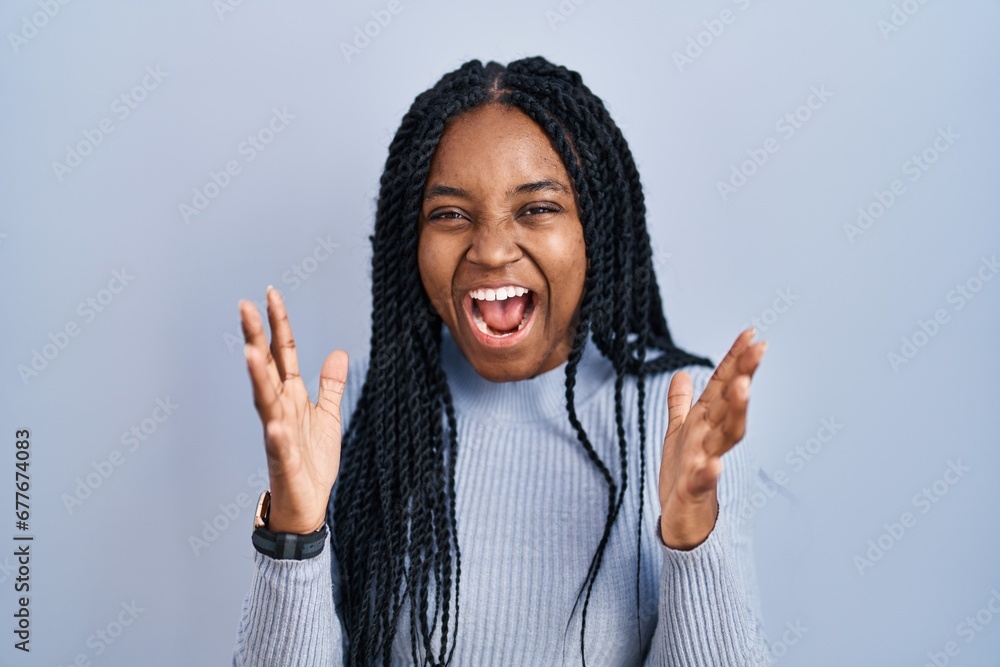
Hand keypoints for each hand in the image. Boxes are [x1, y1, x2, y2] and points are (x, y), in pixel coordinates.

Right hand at [240, 286, 348, 534]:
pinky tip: (276, 424)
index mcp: (292, 396)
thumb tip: (338, 352)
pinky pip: (279, 447)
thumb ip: (331, 385)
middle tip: (243, 307)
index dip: (278, 324)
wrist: (308, 504)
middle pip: (266, 368)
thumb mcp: (328, 416)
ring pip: (265, 401)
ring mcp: (278, 435)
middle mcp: (280, 410)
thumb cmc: (313, 461)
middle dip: (255, 338)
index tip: (270, 293)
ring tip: (251, 353)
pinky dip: (277, 435)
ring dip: (257, 378)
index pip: (283, 353)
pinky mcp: (284, 462)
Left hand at [657, 328, 766, 549]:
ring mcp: (706, 462)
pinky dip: (709, 472)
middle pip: (732, 403)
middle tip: (758, 349)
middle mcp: (711, 438)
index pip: (723, 385)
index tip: (751, 333)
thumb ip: (681, 403)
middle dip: (744, 376)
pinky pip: (703, 479)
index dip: (735, 360)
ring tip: (743, 387)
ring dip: (736, 411)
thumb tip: (681, 373)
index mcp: (706, 421)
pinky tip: (714, 465)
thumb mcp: (678, 432)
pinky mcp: (694, 489)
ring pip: (726, 435)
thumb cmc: (681, 474)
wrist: (681, 522)